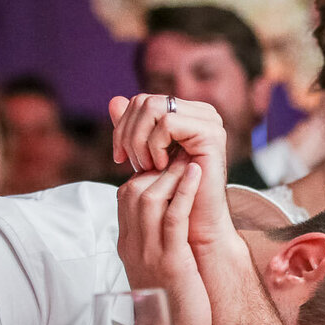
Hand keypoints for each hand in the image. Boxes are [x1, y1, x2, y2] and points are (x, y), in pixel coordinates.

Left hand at [108, 94, 233, 245]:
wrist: (196, 224)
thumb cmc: (172, 196)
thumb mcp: (145, 157)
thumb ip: (132, 129)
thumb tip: (114, 100)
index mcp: (187, 114)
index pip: (141, 101)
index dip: (122, 127)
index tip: (119, 158)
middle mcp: (202, 112)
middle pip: (144, 101)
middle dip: (128, 134)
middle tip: (133, 165)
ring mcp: (209, 121)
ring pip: (153, 108)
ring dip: (140, 140)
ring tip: (146, 167)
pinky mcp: (211, 133)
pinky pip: (168, 124)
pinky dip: (155, 145)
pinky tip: (160, 167)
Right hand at [117, 158, 211, 324]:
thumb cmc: (173, 306)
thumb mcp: (159, 267)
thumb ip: (159, 239)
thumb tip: (173, 213)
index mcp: (128, 246)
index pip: (126, 197)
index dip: (147, 175)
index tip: (170, 163)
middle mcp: (132, 246)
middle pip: (133, 192)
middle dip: (158, 168)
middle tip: (181, 154)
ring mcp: (148, 254)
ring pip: (149, 198)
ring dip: (172, 174)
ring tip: (189, 159)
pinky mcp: (170, 262)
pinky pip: (173, 216)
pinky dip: (185, 190)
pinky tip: (198, 174)